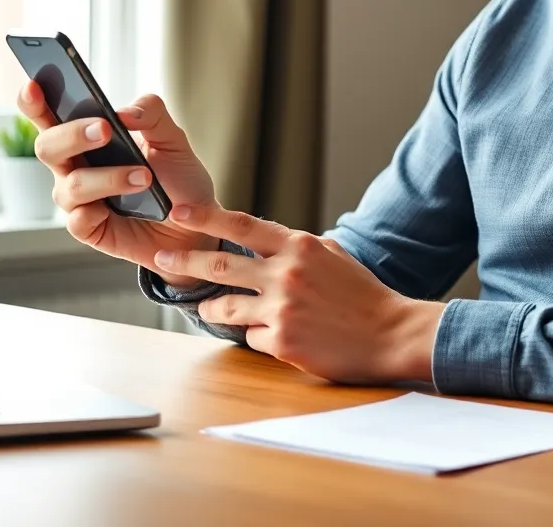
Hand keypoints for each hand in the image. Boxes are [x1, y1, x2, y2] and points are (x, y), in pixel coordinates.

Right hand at [18, 81, 220, 288]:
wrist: (196, 224)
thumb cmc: (177, 178)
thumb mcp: (173, 139)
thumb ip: (151, 115)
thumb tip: (123, 112)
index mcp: (88, 138)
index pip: (50, 115)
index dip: (34, 101)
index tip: (34, 84)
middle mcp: (75, 166)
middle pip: (48, 146)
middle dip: (73, 135)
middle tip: (104, 130)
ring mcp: (79, 199)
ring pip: (70, 185)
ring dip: (108, 177)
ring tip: (145, 177)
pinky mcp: (89, 229)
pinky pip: (77, 221)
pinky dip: (97, 211)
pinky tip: (118, 208)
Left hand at [154, 205, 444, 383]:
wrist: (390, 333)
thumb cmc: (362, 294)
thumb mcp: (332, 255)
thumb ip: (296, 247)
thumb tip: (267, 242)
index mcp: (299, 246)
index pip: (243, 225)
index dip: (207, 217)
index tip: (179, 211)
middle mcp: (286, 273)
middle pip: (221, 264)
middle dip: (185, 260)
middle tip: (162, 258)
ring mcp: (282, 308)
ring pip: (226, 306)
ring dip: (209, 308)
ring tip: (203, 308)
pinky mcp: (282, 341)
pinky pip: (252, 337)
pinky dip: (258, 335)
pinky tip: (275, 336)